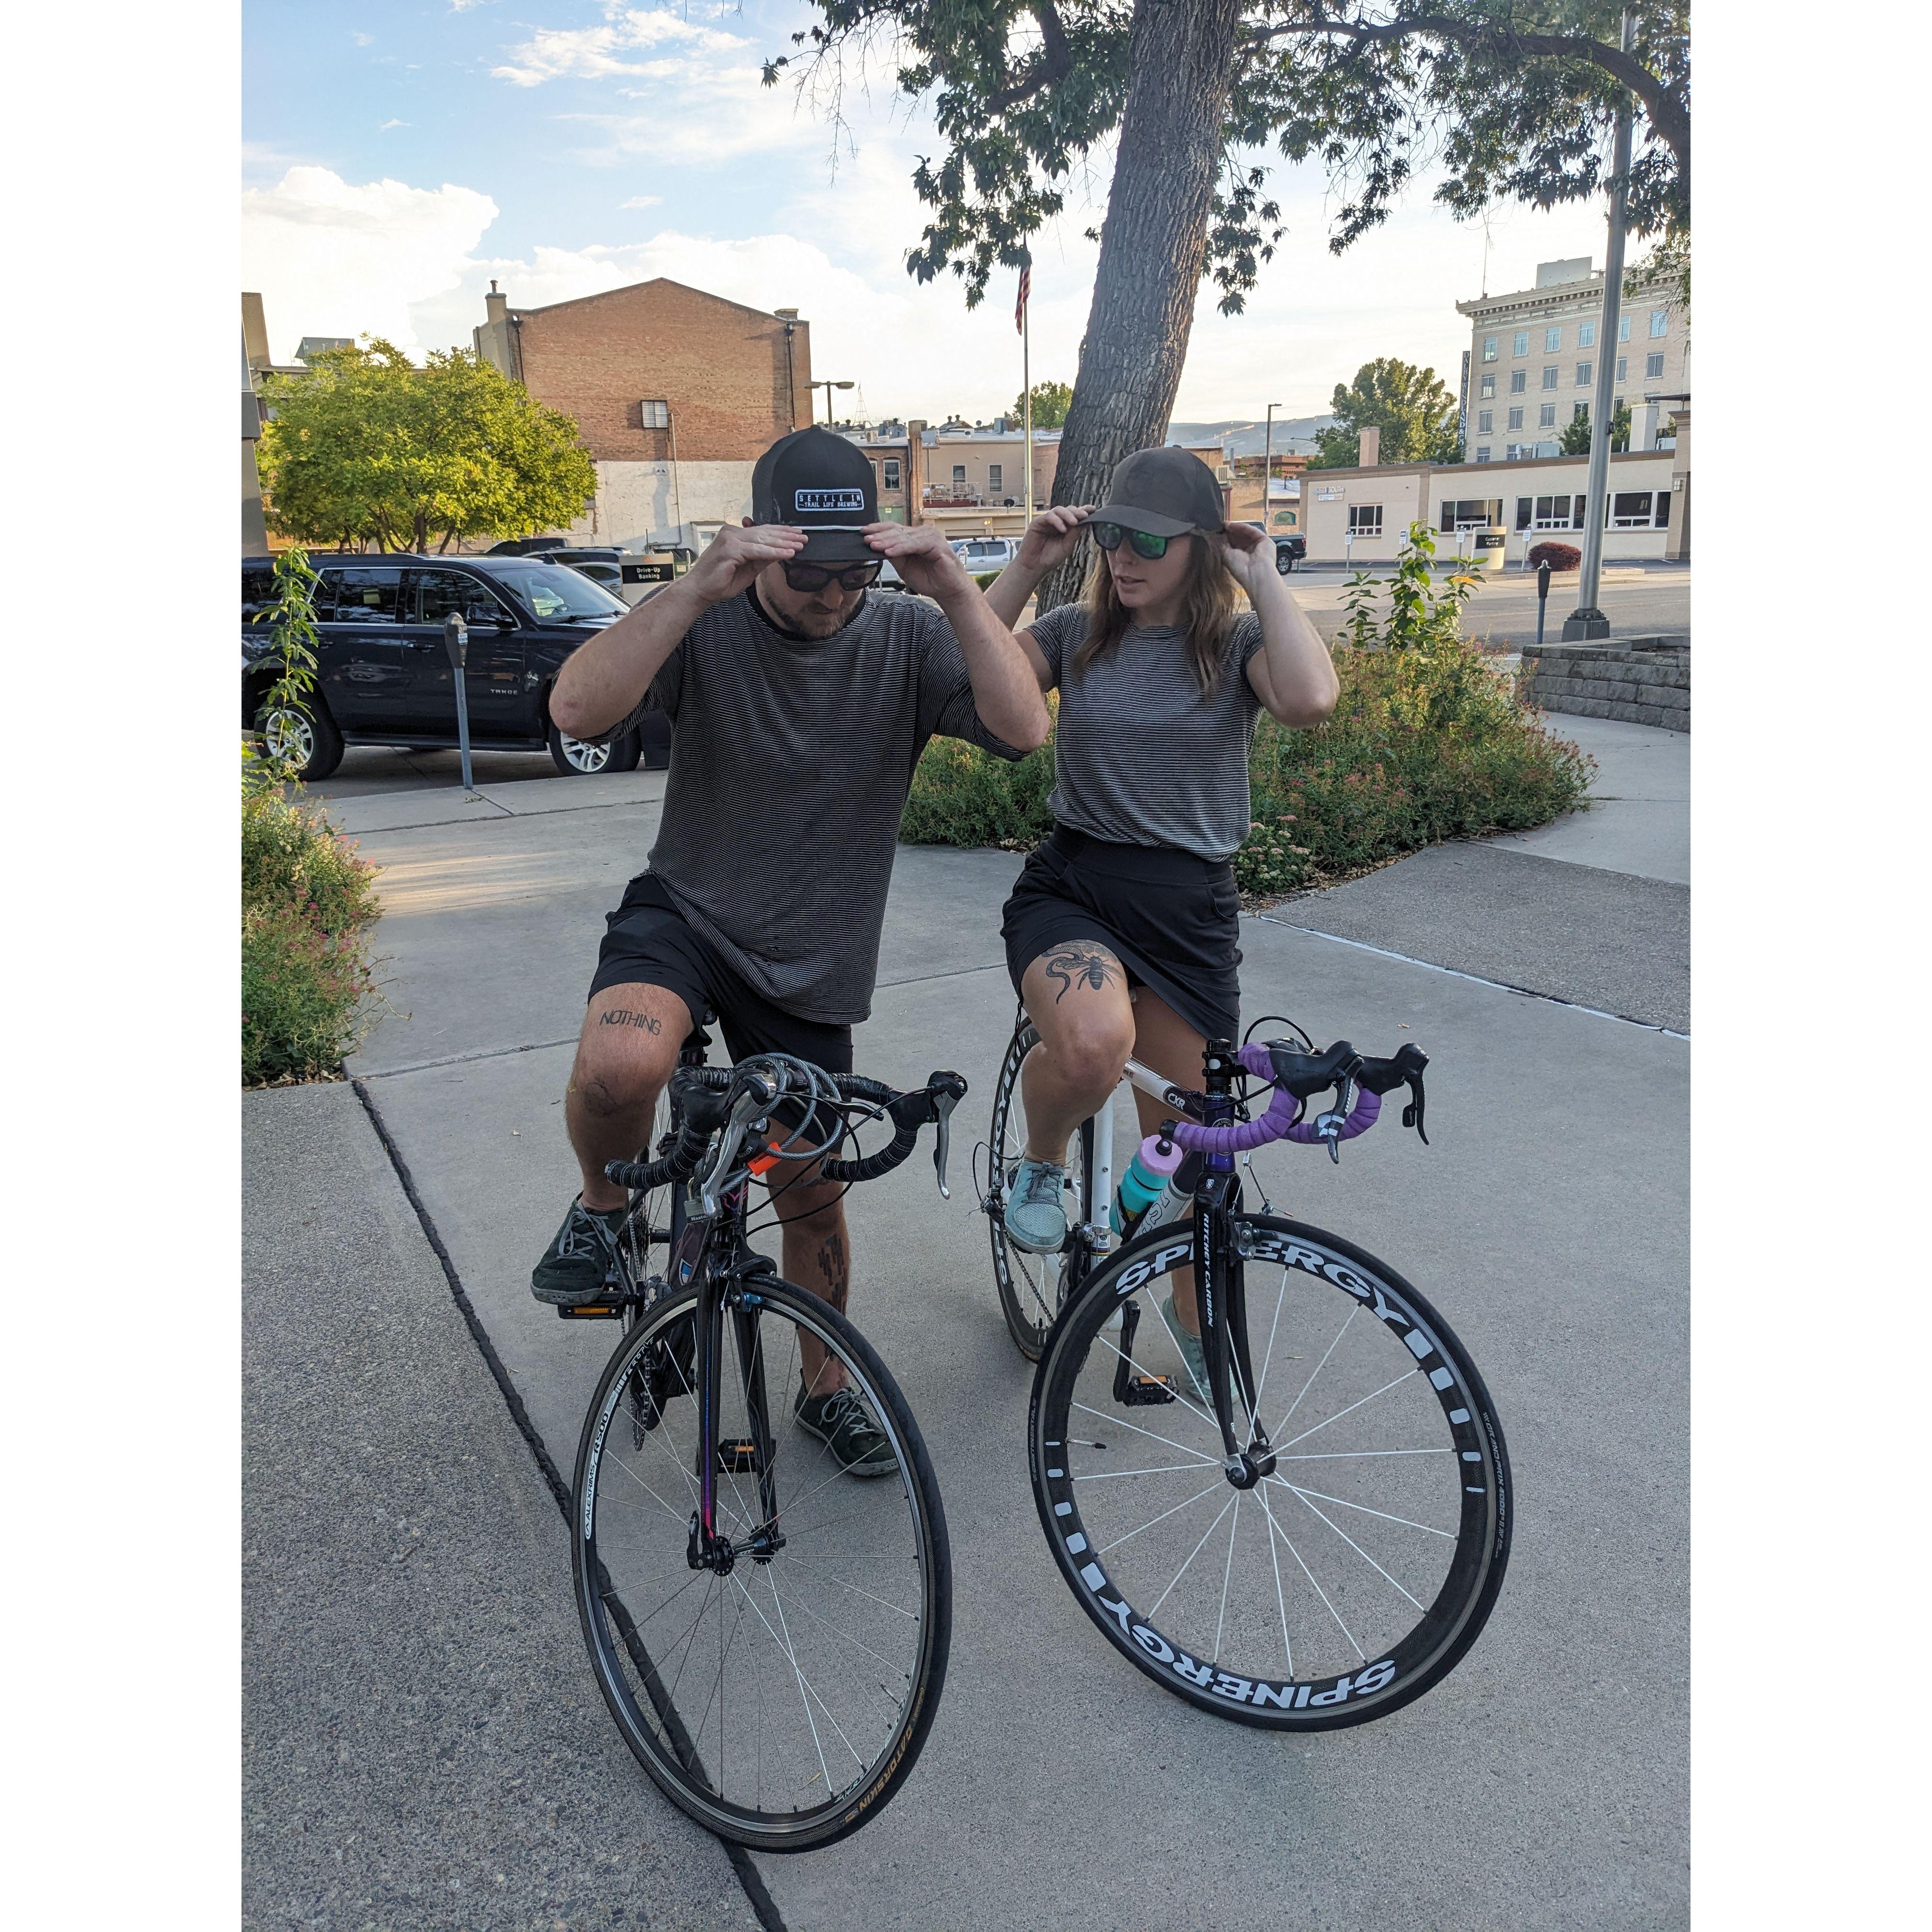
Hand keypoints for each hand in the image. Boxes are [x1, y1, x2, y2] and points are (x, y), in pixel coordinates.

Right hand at [686, 520, 805, 605]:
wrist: (699, 591)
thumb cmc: (719, 582)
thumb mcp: (747, 570)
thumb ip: (761, 560)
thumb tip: (779, 553)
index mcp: (735, 535)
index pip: (762, 531)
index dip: (780, 532)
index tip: (797, 534)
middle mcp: (732, 533)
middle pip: (764, 533)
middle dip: (786, 535)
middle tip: (804, 536)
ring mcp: (730, 539)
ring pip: (763, 540)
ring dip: (784, 543)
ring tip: (800, 545)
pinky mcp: (730, 550)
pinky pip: (757, 551)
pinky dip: (774, 552)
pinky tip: (788, 553)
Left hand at [864, 521, 971, 599]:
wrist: (948, 590)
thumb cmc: (931, 579)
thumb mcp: (904, 567)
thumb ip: (894, 556)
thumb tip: (877, 547)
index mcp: (914, 537)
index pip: (893, 529)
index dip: (878, 529)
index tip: (863, 532)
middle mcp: (923, 533)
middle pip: (897, 531)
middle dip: (879, 536)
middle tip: (866, 539)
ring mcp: (931, 537)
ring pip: (905, 537)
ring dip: (888, 542)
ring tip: (874, 546)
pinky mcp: (937, 545)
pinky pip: (915, 545)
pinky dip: (901, 548)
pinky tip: (890, 552)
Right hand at [1016, 504, 1092, 573]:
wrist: (1035, 566)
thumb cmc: (1050, 558)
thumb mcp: (1067, 545)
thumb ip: (1075, 533)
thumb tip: (1086, 521)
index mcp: (1065, 527)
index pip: (1075, 515)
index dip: (1084, 510)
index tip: (1093, 509)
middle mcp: (1056, 522)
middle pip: (1068, 510)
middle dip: (1077, 512)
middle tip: (1085, 516)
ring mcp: (1047, 521)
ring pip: (1058, 510)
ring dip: (1068, 515)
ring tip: (1074, 523)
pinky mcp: (1037, 522)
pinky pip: (1049, 516)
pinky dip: (1057, 521)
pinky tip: (1062, 529)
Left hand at [1213, 521, 1275, 597]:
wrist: (1255, 573)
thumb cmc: (1240, 569)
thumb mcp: (1226, 555)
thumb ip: (1223, 544)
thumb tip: (1220, 535)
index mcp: (1243, 558)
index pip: (1236, 544)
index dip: (1228, 537)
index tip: (1219, 532)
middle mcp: (1252, 552)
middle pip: (1241, 537)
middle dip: (1231, 532)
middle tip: (1222, 526)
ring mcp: (1259, 545)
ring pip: (1246, 533)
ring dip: (1236, 528)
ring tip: (1226, 525)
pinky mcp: (1264, 540)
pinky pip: (1252, 530)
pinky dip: (1242, 527)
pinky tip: (1233, 525)